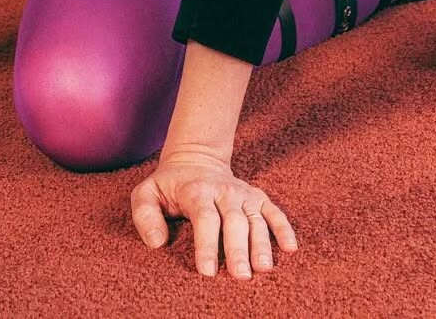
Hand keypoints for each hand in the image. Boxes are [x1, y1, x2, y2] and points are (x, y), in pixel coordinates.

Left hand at [130, 146, 298, 277]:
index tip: (208, 272)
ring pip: (256, 218)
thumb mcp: (146, 193)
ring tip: (263, 268)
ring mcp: (243, 194)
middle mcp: (224, 191)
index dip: (207, 244)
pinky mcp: (257, 197)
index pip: (205, 218)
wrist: (195, 160)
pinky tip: (290, 248)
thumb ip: (145, 216)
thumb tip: (157, 243)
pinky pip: (274, 211)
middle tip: (240, 276)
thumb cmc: (169, 186)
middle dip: (238, 249)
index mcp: (197, 191)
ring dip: (262, 242)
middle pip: (234, 220)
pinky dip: (283, 228)